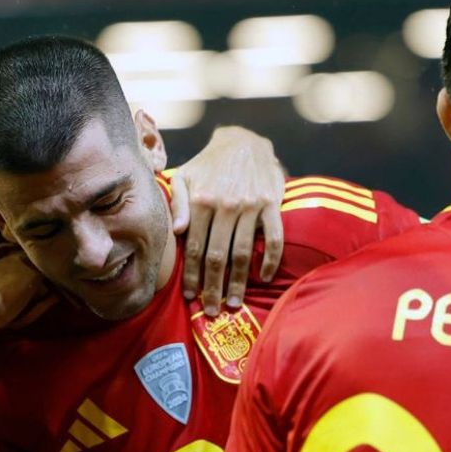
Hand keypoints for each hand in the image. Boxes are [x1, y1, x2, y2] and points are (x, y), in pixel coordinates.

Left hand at [170, 126, 284, 315]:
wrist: (244, 140)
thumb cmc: (208, 164)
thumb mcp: (184, 176)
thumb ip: (177, 203)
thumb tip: (178, 231)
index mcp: (201, 200)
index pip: (196, 248)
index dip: (193, 276)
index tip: (191, 297)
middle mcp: (226, 205)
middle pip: (218, 256)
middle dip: (213, 287)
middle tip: (212, 311)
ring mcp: (251, 205)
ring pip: (243, 252)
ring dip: (238, 282)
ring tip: (233, 303)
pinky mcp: (271, 204)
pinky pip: (274, 238)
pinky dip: (270, 260)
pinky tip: (263, 278)